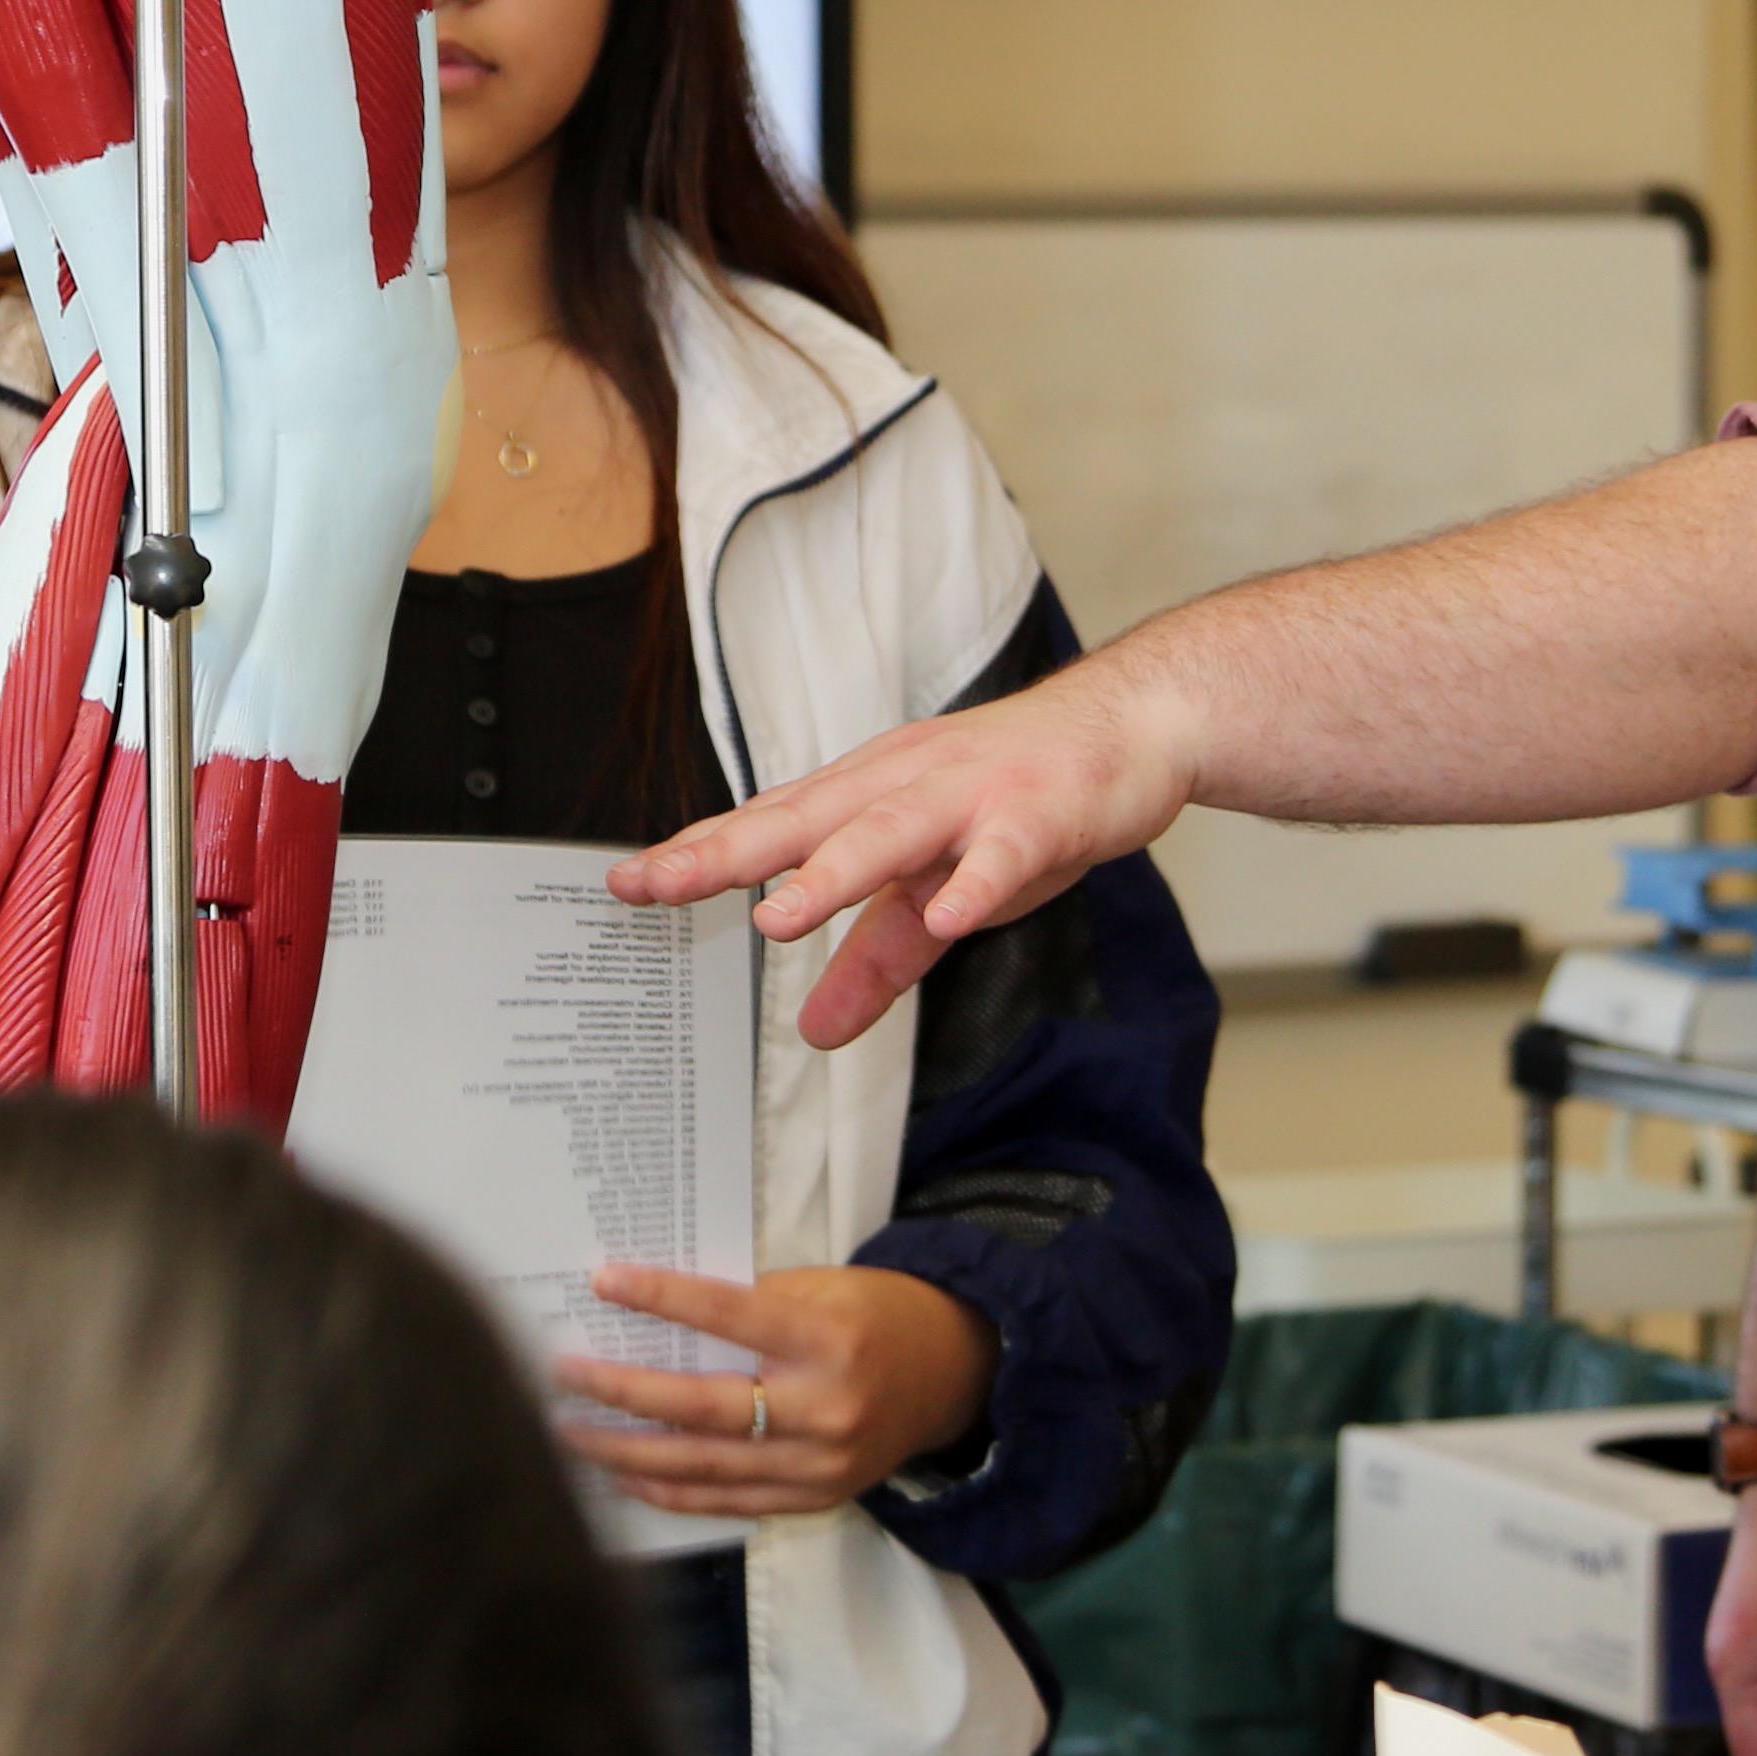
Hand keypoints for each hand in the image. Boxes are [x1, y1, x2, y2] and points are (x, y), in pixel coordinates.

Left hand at [559, 1263, 993, 1518]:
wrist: (952, 1378)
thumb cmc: (878, 1317)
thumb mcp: (825, 1288)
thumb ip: (752, 1304)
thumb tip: (658, 1312)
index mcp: (829, 1340)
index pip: (733, 1316)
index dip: (665, 1297)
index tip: (604, 1280)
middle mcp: (825, 1410)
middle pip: (704, 1408)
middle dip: (623, 1394)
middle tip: (563, 1375)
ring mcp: (819, 1466)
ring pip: (704, 1468)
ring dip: (627, 1452)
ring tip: (569, 1433)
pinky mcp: (813, 1500)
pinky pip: (726, 1503)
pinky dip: (668, 1491)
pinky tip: (621, 1473)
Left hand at [614, 668, 1195, 1046]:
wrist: (1129, 726)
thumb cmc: (1022, 798)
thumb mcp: (939, 889)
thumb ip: (878, 957)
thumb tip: (817, 1030)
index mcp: (870, 794)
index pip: (770, 825)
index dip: (700, 854)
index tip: (627, 884)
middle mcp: (906, 785)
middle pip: (806, 822)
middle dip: (727, 856)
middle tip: (655, 887)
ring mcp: (973, 796)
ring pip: (891, 832)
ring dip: (834, 872)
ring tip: (779, 916)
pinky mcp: (1040, 814)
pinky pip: (1003, 853)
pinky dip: (977, 881)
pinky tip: (953, 912)